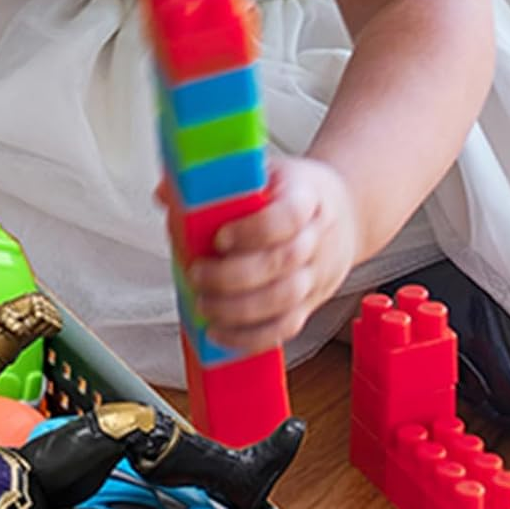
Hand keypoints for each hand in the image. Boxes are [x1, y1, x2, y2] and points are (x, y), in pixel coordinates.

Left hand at [187, 156, 359, 354]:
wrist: (342, 211)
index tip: (220, 238)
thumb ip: (214, 181)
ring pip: (285, 300)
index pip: (289, 215)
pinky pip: (285, 328)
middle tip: (197, 276)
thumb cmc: (291, 191)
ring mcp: (316, 273)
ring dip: (238, 310)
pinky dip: (250, 337)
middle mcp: (317, 237)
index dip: (255, 230)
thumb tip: (166, 191)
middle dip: (233, 276)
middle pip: (283, 261)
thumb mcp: (261, 170)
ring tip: (203, 306)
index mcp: (306, 196)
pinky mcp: (309, 303)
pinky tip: (220, 333)